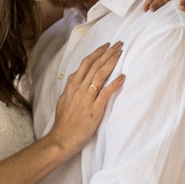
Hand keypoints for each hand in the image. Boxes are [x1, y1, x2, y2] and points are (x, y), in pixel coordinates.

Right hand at [48, 42, 124, 156]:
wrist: (62, 139)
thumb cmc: (64, 122)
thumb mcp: (63, 100)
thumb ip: (70, 88)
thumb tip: (76, 77)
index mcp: (72, 86)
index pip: (85, 64)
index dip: (97, 53)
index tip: (106, 46)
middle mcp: (79, 90)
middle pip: (94, 66)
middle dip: (108, 53)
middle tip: (119, 44)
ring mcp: (86, 99)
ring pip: (99, 75)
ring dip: (111, 62)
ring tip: (121, 53)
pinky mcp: (93, 110)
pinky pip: (105, 94)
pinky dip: (114, 84)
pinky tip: (122, 76)